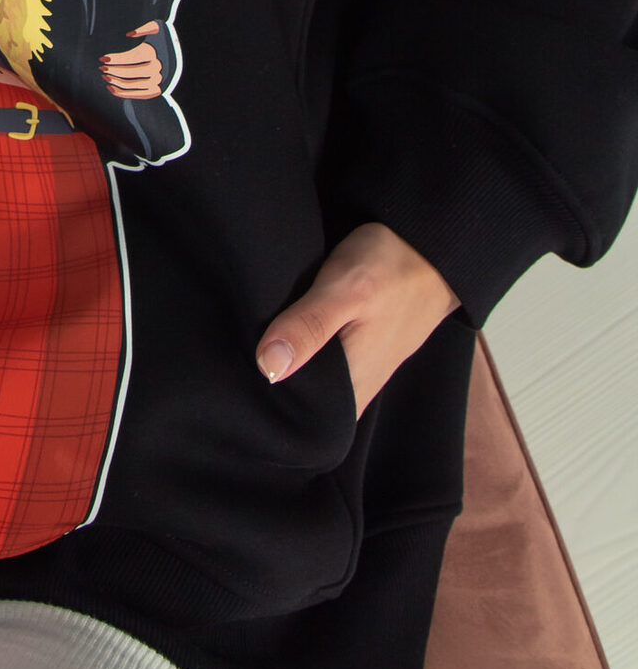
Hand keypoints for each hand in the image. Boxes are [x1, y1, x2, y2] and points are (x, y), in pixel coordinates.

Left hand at [99, 22, 163, 98]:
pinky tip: (111, 88)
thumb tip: (129, 34)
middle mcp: (157, 68)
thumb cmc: (163, 37)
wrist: (180, 54)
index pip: (131, 58)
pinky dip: (123, 94)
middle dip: (113, 70)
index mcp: (155, 53)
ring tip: (104, 77)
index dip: (115, 59)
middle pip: (130, 72)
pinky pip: (137, 95)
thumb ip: (144, 27)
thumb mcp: (157, 26)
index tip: (102, 58)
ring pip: (132, 85)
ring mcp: (158, 81)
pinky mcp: (156, 91)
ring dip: (116, 82)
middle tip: (101, 68)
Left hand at [255, 221, 461, 416]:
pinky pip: (322, 362)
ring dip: (285, 362)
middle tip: (235, 357)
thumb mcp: (346, 291)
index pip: (300, 419)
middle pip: (302, 400)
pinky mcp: (358, 350)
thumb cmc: (392, 269)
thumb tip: (267, 367)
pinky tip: (279, 332)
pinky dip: (301, 348)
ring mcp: (359, 369)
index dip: (267, 405)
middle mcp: (357, 388)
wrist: (433, 249)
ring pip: (311, 380)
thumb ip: (309, 328)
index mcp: (352, 388)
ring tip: (249, 343)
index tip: (238, 386)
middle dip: (270, 381)